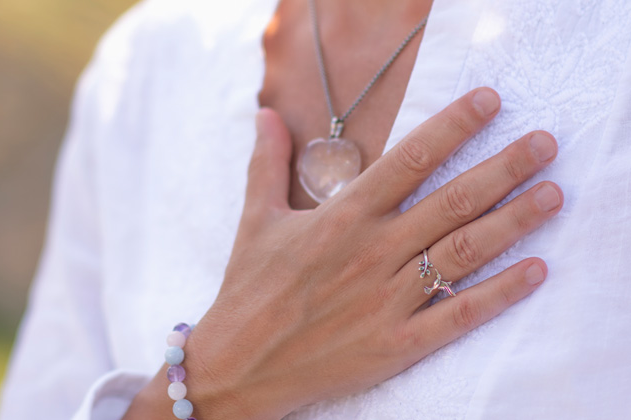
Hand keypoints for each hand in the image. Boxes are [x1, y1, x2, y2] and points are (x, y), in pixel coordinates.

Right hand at [123, 88, 561, 418]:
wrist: (238, 364)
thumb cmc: (248, 290)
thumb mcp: (254, 219)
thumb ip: (266, 163)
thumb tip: (265, 115)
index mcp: (341, 218)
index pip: (408, 160)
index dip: (453, 127)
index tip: (489, 102)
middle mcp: (371, 252)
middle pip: (452, 201)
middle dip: (504, 168)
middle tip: (544, 144)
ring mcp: (387, 299)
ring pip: (463, 252)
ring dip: (513, 222)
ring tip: (552, 196)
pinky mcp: (395, 344)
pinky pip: (457, 314)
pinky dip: (499, 294)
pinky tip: (533, 271)